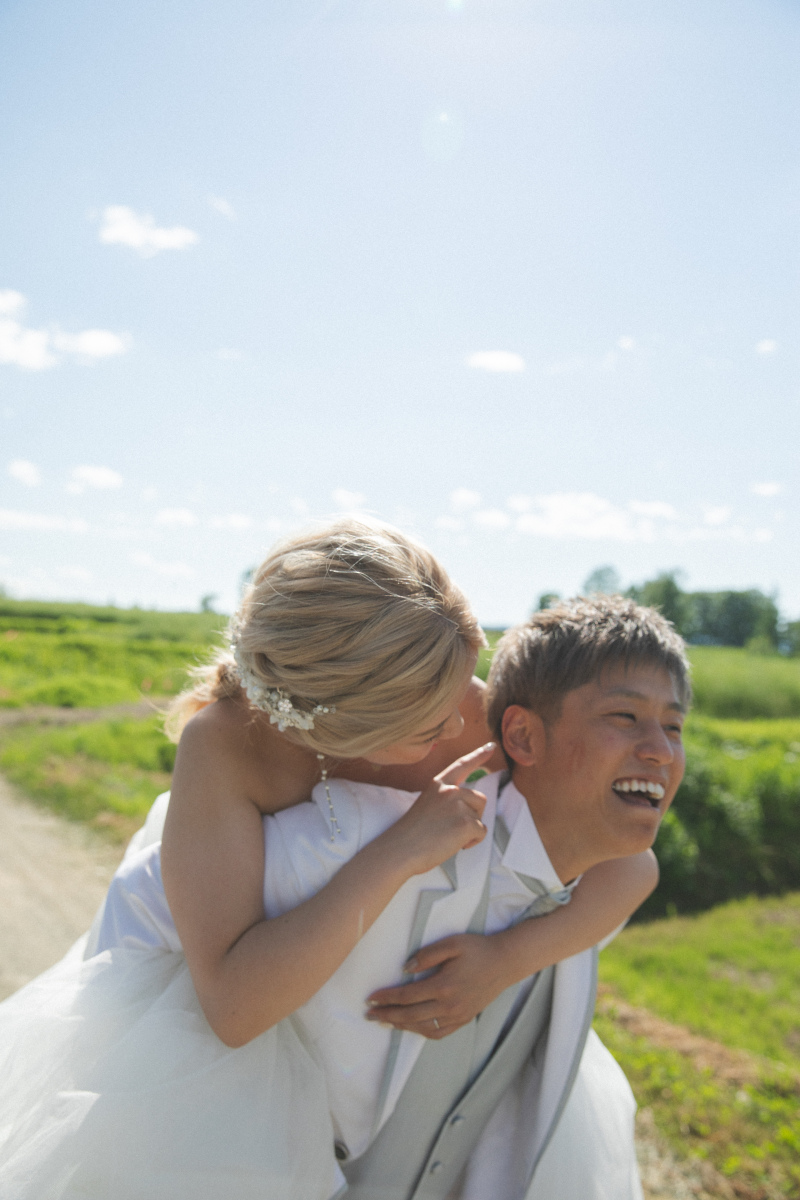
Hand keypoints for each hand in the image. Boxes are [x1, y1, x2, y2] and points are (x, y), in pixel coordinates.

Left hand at [365, 932, 510, 1038]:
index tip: (370, 999)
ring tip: (385, 1021)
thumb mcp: (452, 943)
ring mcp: (457, 1015)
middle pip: (410, 1015)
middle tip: (369, 1015)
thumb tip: (405, 969)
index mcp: (443, 985)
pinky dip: (421, 1032)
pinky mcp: (464, 1019)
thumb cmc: (477, 949)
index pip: (406, 996)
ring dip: (401, 1026)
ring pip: (422, 1027)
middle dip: (387, 1015)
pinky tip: (411, 1027)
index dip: (386, 998)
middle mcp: (449, 1005)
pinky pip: (438, 1032)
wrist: (505, 962)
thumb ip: (426, 955)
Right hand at [380, 744, 493, 877]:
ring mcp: (458, 805)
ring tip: (449, 837)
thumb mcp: (427, 804)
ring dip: (471, 829)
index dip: (478, 755)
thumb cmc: (411, 834)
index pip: (462, 765)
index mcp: (438, 784)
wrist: (399, 850)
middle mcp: (450, 790)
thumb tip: (470, 807)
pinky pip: (481, 832)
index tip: (491, 746)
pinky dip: (472, 841)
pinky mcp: (466, 823)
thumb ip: (447, 800)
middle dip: (473, 815)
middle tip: (450, 829)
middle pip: (480, 799)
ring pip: (480, 817)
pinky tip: (454, 844)